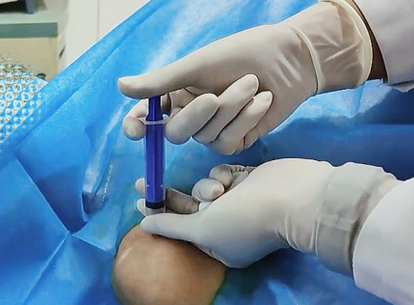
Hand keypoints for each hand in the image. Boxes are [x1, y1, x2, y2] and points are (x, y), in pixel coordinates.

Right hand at [119, 0, 371, 154]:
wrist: (291, 59)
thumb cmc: (243, 53)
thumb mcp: (198, 64)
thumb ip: (160, 81)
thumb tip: (121, 86)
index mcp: (175, 94)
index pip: (146, 117)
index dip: (138, 125)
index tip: (135, 129)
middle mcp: (190, 115)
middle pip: (175, 133)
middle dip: (196, 116)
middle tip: (213, 96)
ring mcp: (213, 131)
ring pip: (205, 136)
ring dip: (231, 108)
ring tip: (251, 83)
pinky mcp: (235, 141)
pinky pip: (229, 141)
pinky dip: (246, 119)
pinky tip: (262, 100)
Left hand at [135, 159, 398, 272]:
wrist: (297, 197)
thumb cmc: (247, 219)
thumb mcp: (203, 228)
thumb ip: (172, 226)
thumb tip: (143, 227)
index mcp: (218, 246)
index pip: (182, 229)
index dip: (160, 215)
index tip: (139, 200)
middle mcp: (228, 226)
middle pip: (190, 208)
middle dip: (169, 196)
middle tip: (141, 181)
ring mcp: (240, 202)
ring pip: (206, 187)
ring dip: (207, 185)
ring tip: (223, 189)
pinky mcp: (250, 180)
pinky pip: (224, 173)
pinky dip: (225, 173)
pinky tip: (237, 178)